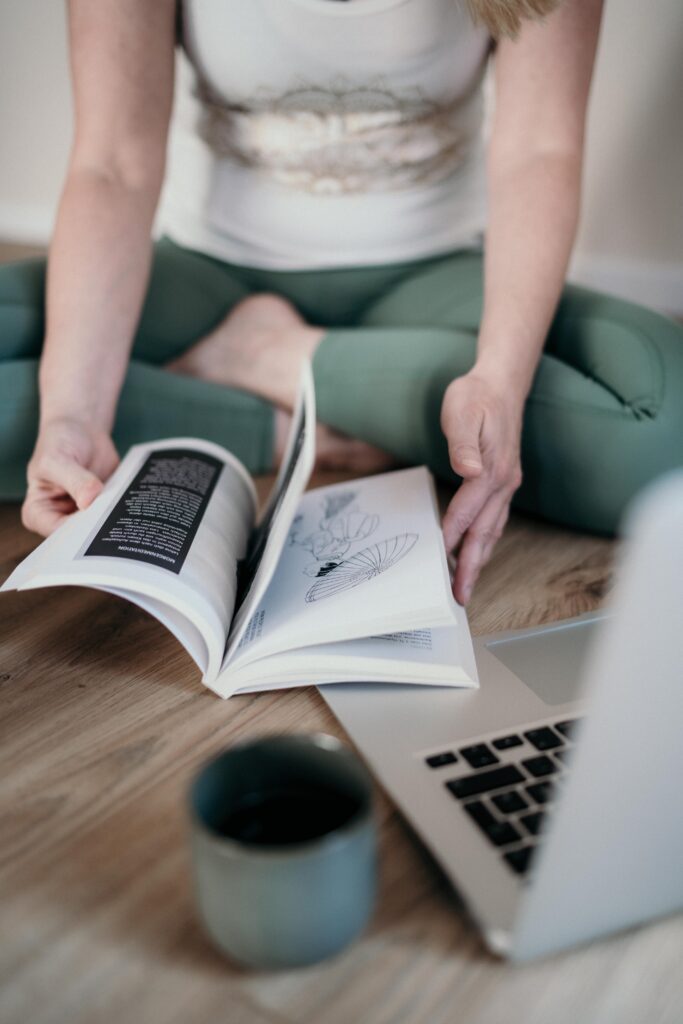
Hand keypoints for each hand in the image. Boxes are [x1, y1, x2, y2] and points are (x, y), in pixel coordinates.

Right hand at [22, 417, 119, 536]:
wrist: (82, 429)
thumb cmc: (60, 442)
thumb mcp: (58, 458)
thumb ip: (75, 480)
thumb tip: (90, 500)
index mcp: (38, 512)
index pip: (57, 533)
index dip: (77, 532)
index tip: (97, 522)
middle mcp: (59, 518)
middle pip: (80, 536)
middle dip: (99, 529)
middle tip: (119, 521)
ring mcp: (83, 515)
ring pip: (100, 529)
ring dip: (115, 521)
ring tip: (129, 512)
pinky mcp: (103, 508)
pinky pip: (116, 516)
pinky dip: (125, 512)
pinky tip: (136, 506)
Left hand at [441, 371, 523, 604]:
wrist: (501, 382)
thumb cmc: (476, 395)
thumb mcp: (463, 411)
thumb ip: (463, 442)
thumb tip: (468, 470)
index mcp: (492, 469)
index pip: (467, 511)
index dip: (452, 536)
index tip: (439, 561)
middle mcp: (504, 482)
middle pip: (485, 532)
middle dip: (472, 566)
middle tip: (459, 595)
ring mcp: (507, 484)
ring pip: (492, 530)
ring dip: (479, 560)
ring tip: (466, 586)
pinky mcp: (503, 482)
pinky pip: (494, 519)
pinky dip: (484, 541)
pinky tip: (473, 553)